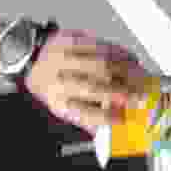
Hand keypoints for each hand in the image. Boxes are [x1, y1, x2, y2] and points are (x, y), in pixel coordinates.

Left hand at [20, 29, 146, 136]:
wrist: (31, 58)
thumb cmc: (52, 86)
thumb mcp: (62, 106)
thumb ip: (86, 117)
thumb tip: (113, 131)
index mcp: (57, 102)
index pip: (84, 113)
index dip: (106, 117)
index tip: (124, 119)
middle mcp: (58, 80)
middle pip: (94, 87)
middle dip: (121, 92)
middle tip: (140, 96)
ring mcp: (63, 58)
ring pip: (100, 64)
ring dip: (124, 70)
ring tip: (140, 76)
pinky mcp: (70, 39)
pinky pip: (99, 45)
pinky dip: (118, 51)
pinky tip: (129, 58)